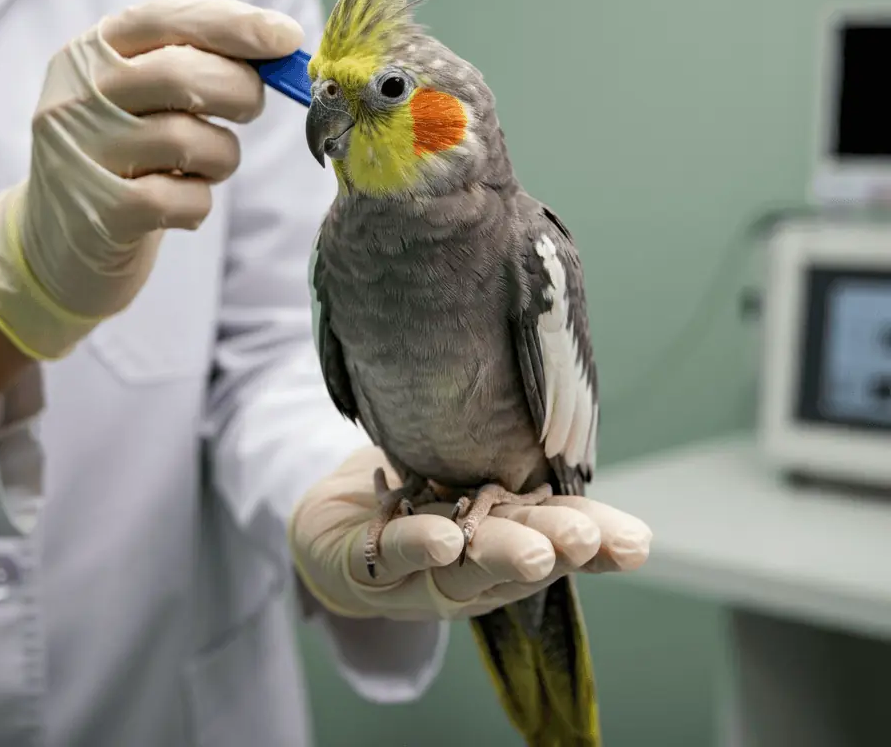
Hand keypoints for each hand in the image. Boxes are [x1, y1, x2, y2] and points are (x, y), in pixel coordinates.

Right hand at [0, 0, 301, 360]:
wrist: (55, 246)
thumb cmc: (123, 158)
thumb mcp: (139, 97)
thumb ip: (195, 60)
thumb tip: (280, 41)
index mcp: (90, 54)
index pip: (165, 17)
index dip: (234, 23)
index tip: (286, 36)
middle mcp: (77, 96)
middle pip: (183, 74)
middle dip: (241, 91)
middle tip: (247, 111)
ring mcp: (83, 155)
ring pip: (190, 139)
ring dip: (222, 157)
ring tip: (203, 166)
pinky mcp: (101, 213)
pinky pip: (187, 199)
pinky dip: (200, 203)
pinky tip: (178, 205)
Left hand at [289, 446, 651, 620]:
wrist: (333, 514)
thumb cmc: (413, 485)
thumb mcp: (467, 461)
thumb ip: (511, 445)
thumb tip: (563, 397)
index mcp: (504, 534)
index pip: (556, 535)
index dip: (597, 541)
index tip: (636, 543)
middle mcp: (471, 566)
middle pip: (519, 560)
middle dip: (553, 549)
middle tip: (585, 540)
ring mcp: (419, 573)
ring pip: (463, 571)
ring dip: (498, 558)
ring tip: (531, 551)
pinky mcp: (363, 565)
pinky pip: (392, 554)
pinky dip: (420, 546)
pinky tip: (446, 540)